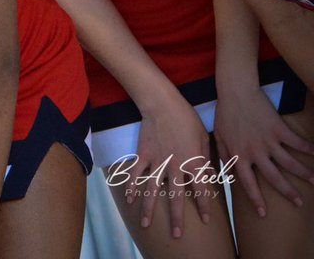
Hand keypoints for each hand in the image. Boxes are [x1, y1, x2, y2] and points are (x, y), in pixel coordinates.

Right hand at [121, 92, 213, 237]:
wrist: (163, 104)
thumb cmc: (187, 118)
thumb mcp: (204, 137)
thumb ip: (206, 158)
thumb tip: (208, 174)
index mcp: (195, 163)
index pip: (202, 190)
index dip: (204, 206)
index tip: (205, 220)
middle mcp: (176, 167)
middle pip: (177, 197)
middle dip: (177, 218)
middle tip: (176, 234)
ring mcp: (158, 162)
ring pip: (153, 190)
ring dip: (149, 209)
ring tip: (146, 224)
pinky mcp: (144, 155)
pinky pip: (137, 174)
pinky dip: (132, 186)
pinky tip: (130, 199)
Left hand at [214, 84, 313, 216]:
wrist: (235, 91)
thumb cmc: (224, 114)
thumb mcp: (218, 137)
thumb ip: (224, 157)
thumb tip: (226, 174)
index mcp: (239, 155)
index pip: (248, 183)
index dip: (256, 199)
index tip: (263, 214)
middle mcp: (255, 151)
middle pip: (274, 177)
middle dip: (288, 192)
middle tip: (299, 203)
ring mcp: (268, 140)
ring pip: (289, 162)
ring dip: (303, 173)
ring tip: (313, 181)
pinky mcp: (279, 128)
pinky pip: (297, 142)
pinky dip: (308, 149)